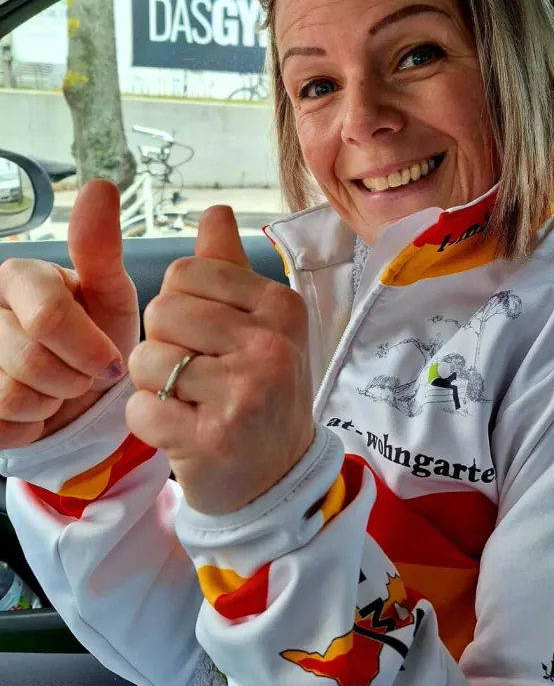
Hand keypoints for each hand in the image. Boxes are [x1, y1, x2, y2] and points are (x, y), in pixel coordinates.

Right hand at [0, 180, 138, 446]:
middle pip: (32, 359)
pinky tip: (35, 408)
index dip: (88, 349)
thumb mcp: (111, 295)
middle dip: (74, 378)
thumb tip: (100, 186)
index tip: (112, 362)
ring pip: (11, 395)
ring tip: (59, 386)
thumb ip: (102, 248)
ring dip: (52, 401)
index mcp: (18, 276)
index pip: (48, 316)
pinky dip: (29, 426)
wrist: (80, 395)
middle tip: (85, 373)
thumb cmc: (97, 337)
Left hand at [126, 206, 314, 514]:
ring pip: (147, 359)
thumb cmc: (260, 391)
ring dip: (154, 385)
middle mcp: (269, 344)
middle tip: (197, 374)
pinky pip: (141, 408)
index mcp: (279, 306)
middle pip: (162, 311)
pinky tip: (180, 430)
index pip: (185, 273)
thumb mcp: (260, 324)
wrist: (279, 475)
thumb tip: (214, 210)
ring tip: (189, 402)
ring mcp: (244, 391)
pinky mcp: (213, 437)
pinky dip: (148, 421)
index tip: (208, 339)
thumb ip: (229, 267)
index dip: (179, 306)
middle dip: (164, 343)